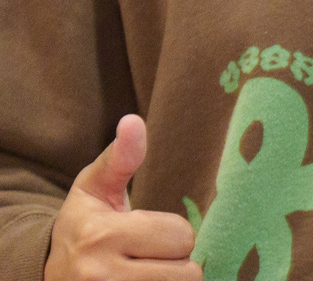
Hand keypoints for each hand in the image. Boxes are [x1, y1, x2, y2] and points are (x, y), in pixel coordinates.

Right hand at [44, 115, 197, 280]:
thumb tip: (133, 121)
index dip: (171, 233)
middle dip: (175, 259)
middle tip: (147, 254)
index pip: (182, 236)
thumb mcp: (95, 188)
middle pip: (187, 271)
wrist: (50, 273)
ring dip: (171, 278)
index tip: (144, 231)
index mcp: (101, 236)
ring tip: (144, 270)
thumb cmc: (83, 223)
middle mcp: (102, 276)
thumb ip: (120, 158)